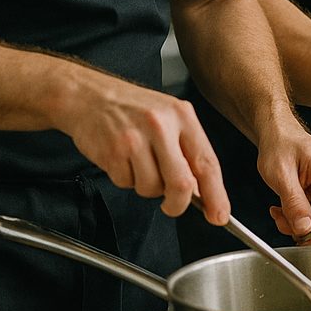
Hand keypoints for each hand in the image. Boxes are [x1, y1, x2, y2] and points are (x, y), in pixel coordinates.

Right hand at [58, 70, 229, 222]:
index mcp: (183, 116)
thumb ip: (188, 150)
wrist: (91, 96)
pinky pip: (127, 184)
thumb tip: (202, 190)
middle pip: (181, 183)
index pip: (207, 162)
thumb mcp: (171, 117)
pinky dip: (127, 180)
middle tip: (172, 205)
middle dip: (178, 204)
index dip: (216, 194)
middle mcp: (162, 126)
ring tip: (140, 163)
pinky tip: (123, 159)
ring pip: (151, 189)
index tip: (219, 215)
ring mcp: (136, 139)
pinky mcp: (112, 152)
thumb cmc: (134, 108)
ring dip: (148, 188)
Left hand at [257, 117, 310, 245]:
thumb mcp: (280, 175)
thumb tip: (305, 228)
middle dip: (308, 227)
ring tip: (278, 212)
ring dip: (298, 223)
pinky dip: (297, 217)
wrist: (277, 134)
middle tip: (283, 224)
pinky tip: (282, 208)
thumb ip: (293, 203)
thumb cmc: (280, 146)